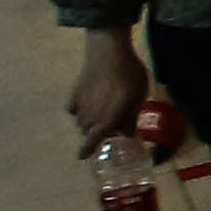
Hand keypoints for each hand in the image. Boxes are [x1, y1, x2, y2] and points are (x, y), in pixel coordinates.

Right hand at [66, 30, 148, 147]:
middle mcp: (88, 117)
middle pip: (88, 132)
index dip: (86, 150)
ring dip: (89, 122)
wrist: (109, 53)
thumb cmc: (129, 78)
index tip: (81, 156)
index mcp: (105, 122)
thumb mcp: (136, 100)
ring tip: (100, 114)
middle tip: (108, 127)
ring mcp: (79, 104)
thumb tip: (127, 134)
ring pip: (80, 121)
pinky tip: (87, 103)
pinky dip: (78, 109)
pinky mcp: (74, 91)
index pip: (91, 142)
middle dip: (96, 133)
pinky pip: (73, 107)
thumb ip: (130, 118)